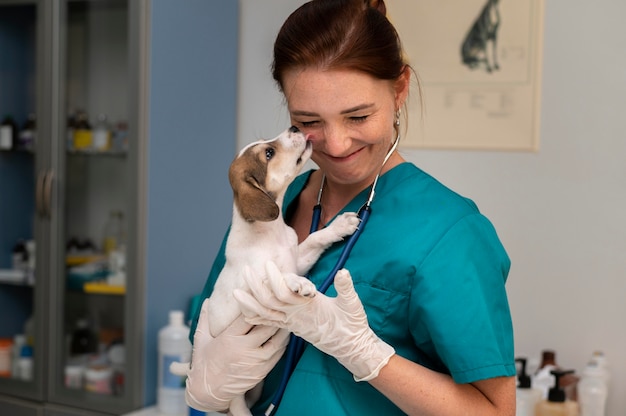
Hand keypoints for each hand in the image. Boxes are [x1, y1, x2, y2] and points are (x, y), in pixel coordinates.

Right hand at [170, 298, 289, 411]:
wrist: (208, 392)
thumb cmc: (203, 364)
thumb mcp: (200, 340)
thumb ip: (205, 319)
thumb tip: (207, 300)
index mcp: (228, 338)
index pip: (247, 316)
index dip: (256, 305)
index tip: (260, 297)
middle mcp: (243, 349)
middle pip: (266, 326)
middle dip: (273, 315)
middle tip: (278, 305)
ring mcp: (255, 361)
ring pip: (276, 340)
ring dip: (282, 328)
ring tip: (285, 318)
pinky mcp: (262, 371)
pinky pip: (277, 353)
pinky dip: (282, 343)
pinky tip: (283, 334)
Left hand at [233, 261, 394, 380]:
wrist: (351, 347)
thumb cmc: (352, 324)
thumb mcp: (353, 304)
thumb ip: (346, 289)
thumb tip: (343, 272)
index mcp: (308, 307)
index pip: (286, 293)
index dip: (276, 279)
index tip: (268, 264)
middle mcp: (296, 316)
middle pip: (270, 302)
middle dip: (256, 287)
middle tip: (245, 270)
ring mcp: (292, 323)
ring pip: (266, 314)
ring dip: (250, 303)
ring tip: (236, 292)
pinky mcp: (292, 327)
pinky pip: (270, 323)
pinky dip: (256, 318)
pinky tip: (245, 313)